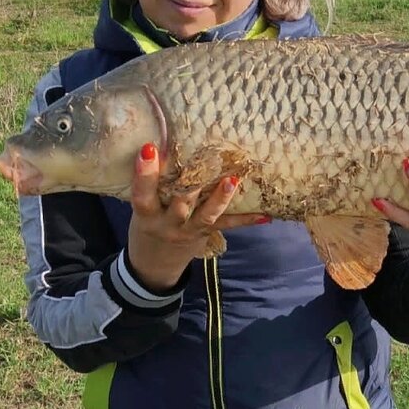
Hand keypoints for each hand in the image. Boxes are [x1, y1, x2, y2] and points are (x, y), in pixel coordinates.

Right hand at [127, 143, 266, 290]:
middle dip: (190, 184)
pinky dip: (247, 220)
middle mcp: (169, 225)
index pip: (142, 195)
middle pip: (179, 205)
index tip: (149, 148)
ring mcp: (190, 231)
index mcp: (147, 215)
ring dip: (220, 198)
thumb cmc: (148, 224)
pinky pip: (228, 225)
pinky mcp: (207, 234)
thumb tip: (163, 145)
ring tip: (232, 180)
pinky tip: (266, 215)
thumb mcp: (143, 208)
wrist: (154, 264)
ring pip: (206, 216)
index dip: (145, 174)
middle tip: (202, 160)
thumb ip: (152, 187)